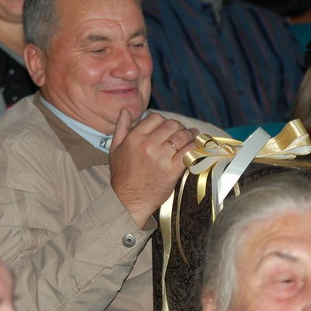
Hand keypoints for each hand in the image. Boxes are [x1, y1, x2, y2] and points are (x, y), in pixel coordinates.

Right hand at [109, 109, 197, 226]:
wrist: (128, 200)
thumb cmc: (122, 176)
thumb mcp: (115, 149)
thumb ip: (121, 127)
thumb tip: (125, 110)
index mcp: (134, 138)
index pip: (155, 118)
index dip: (163, 121)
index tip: (167, 127)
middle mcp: (148, 145)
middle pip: (171, 125)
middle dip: (178, 126)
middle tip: (182, 131)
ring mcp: (161, 157)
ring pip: (182, 136)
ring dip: (190, 134)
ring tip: (192, 135)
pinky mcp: (172, 170)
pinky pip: (188, 152)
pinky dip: (194, 147)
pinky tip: (195, 147)